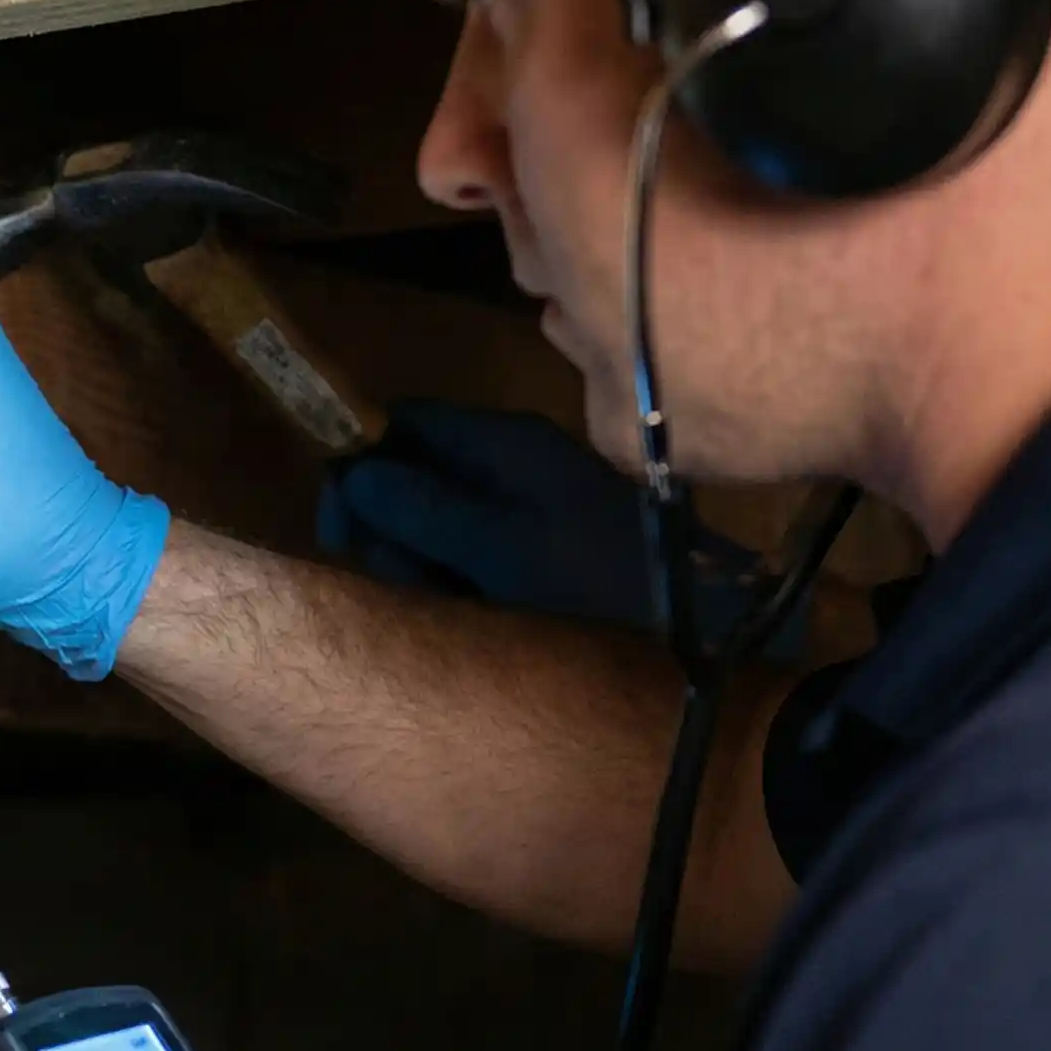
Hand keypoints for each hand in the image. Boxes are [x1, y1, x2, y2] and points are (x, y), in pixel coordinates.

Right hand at [319, 401, 802, 657]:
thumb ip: (420, 508)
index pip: (402, 422)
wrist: (710, 627)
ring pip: (440, 520)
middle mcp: (514, 463)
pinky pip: (475, 553)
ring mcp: (531, 505)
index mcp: (503, 444)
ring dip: (422, 563)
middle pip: (414, 474)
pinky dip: (458, 582)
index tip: (340, 528)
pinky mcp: (545, 548)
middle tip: (396, 580)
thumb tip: (349, 474)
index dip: (358, 466)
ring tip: (442, 605)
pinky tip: (472, 615)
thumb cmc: (595, 584)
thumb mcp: (498, 548)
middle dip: (389, 527)